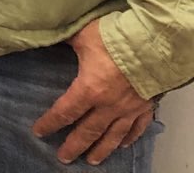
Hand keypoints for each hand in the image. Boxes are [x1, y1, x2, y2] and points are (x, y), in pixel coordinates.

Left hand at [34, 19, 155, 164]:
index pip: (64, 111)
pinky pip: (137, 127)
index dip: (50, 123)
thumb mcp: (82, 35)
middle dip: (74, 145)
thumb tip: (50, 33)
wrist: (154, 44)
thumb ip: (65, 39)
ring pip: (112, 135)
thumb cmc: (116, 38)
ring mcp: (129, 108)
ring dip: (101, 149)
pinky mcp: (145, 106)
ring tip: (91, 160)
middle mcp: (108, 105)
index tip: (39, 131)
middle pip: (87, 131)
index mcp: (89, 89)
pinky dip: (129, 138)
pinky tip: (122, 145)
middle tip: (63, 157)